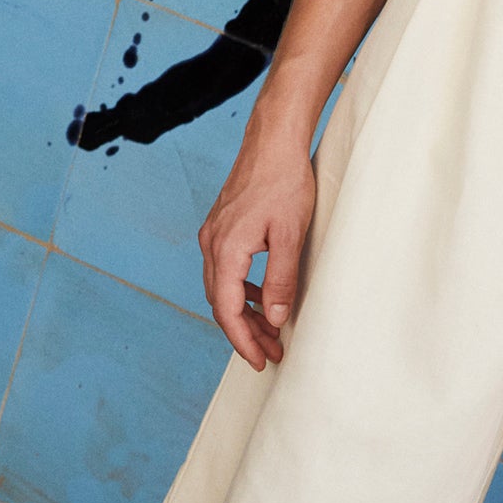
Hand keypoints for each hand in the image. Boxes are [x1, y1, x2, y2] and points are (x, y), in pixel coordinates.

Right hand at [197, 125, 315, 369]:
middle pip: (221, 303)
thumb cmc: (285, 182)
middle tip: (272, 353)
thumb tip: (276, 318)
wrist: (273, 141)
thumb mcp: (290, 235)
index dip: (243, 340)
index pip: (227, 309)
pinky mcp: (223, 228)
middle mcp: (212, 244)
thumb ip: (281, 279)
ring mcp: (214, 235)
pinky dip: (243, 291)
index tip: (261, 360)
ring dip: (245, 313)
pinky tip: (265, 298)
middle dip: (246, 333)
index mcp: (225, 249)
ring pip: (223, 288)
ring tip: (273, 332)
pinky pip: (227, 271)